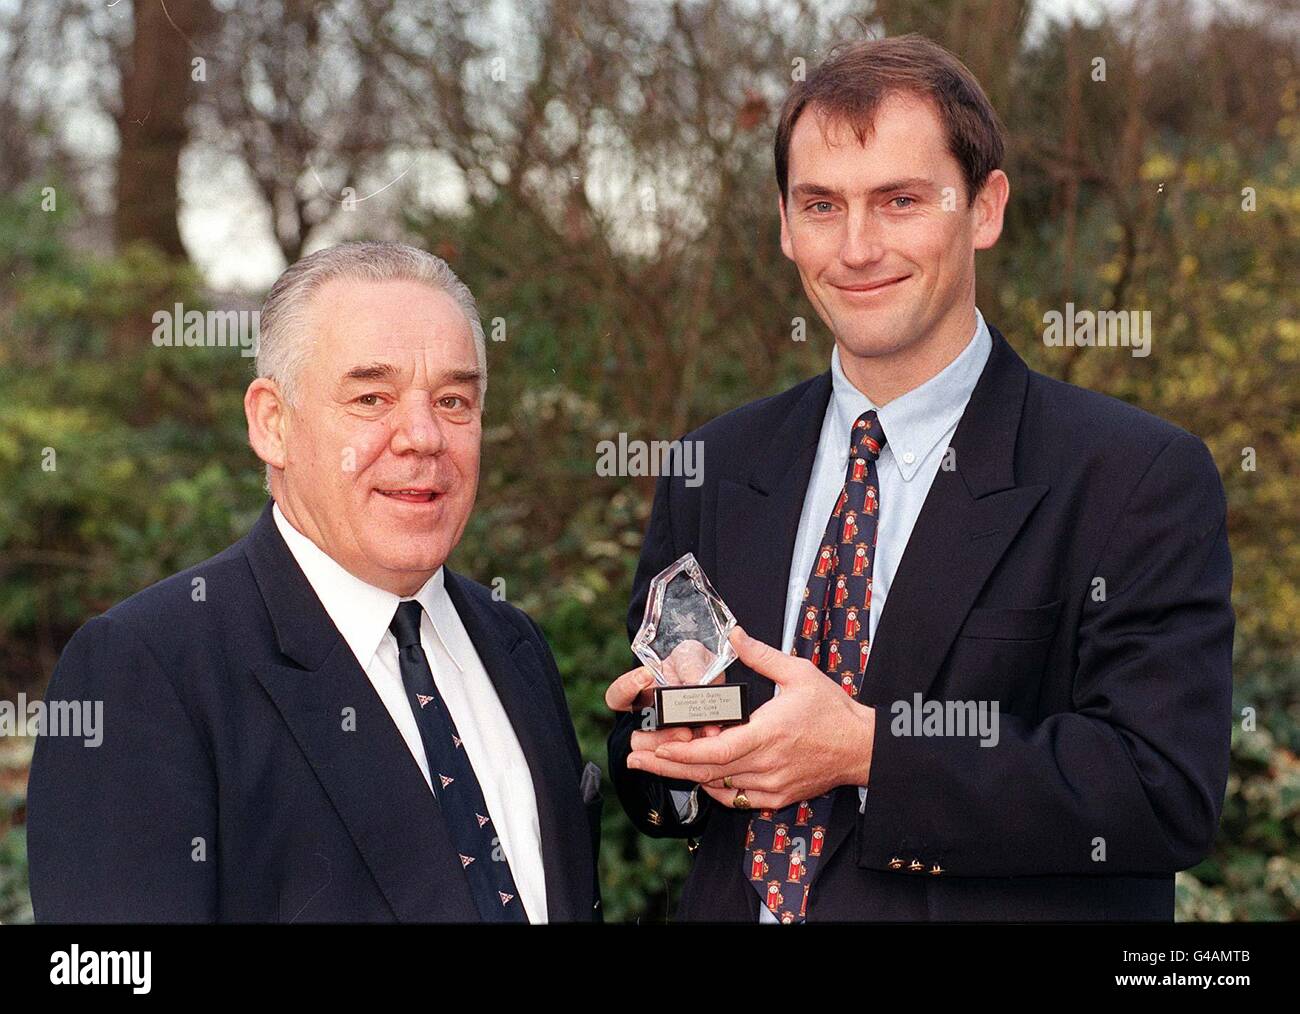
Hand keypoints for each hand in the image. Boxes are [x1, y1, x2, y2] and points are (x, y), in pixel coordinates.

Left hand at [625, 626, 875, 808]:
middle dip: (666, 765)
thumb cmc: (832, 710)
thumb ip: (762, 655)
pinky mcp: (777, 796)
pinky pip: (736, 797)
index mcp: (768, 735)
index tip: (656, 746)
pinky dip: (713, 787)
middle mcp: (766, 765)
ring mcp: (771, 785)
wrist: (863, 748)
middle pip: (706, 772)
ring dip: (686, 776)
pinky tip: (696, 776)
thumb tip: (734, 634)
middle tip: (634, 758)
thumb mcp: (799, 673)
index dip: (682, 751)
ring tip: (655, 764)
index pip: (715, 751)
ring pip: (718, 786)